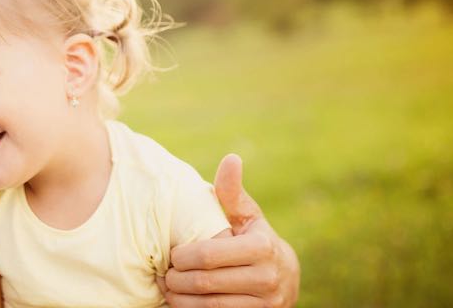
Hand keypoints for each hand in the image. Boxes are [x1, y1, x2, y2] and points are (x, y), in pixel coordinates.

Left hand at [159, 154, 299, 306]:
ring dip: (181, 299)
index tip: (171, 253)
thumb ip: (232, 192)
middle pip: (205, 282)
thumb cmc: (256, 238)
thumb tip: (230, 158)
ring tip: (168, 288)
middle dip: (177, 279)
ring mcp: (264, 303)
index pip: (208, 255)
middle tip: (165, 273)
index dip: (182, 256)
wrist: (287, 278)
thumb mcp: (248, 215)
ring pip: (209, 306)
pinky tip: (182, 302)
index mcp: (261, 247)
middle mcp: (266, 278)